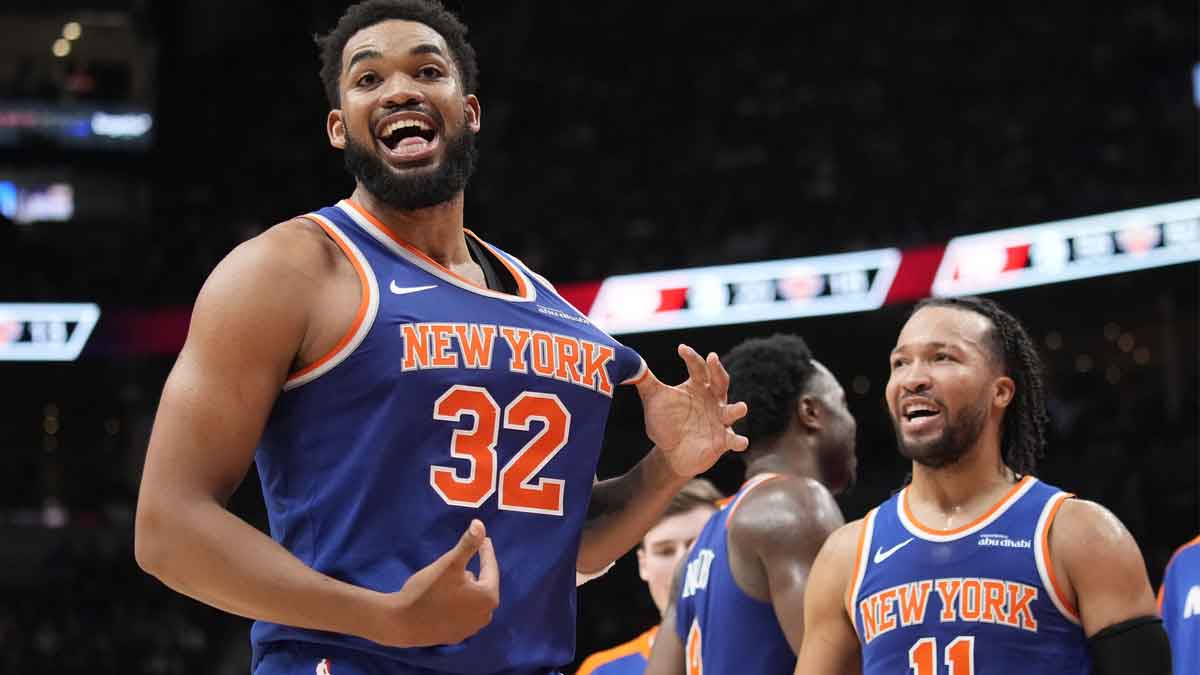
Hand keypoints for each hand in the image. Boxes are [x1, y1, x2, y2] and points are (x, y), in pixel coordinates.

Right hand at [371, 519, 499, 646]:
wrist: (401, 623)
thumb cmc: (428, 590)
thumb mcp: (450, 563)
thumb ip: (468, 544)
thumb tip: (480, 524)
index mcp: (488, 597)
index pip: (490, 568)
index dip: (485, 551)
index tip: (484, 538)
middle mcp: (485, 615)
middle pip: (483, 585)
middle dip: (477, 571)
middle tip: (469, 557)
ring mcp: (471, 629)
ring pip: (473, 599)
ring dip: (467, 588)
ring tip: (456, 577)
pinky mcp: (457, 636)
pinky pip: (463, 612)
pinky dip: (459, 602)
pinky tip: (448, 597)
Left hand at [635, 344, 748, 477]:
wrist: (669, 452)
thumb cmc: (665, 422)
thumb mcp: (654, 400)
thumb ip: (646, 381)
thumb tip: (630, 361)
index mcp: (698, 386)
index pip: (698, 367)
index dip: (691, 357)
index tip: (681, 348)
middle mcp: (713, 400)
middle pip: (719, 381)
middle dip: (718, 370)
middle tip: (713, 358)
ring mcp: (720, 420)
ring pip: (732, 411)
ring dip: (737, 409)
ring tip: (742, 407)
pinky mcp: (722, 441)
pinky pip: (733, 440)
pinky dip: (738, 441)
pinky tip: (741, 442)